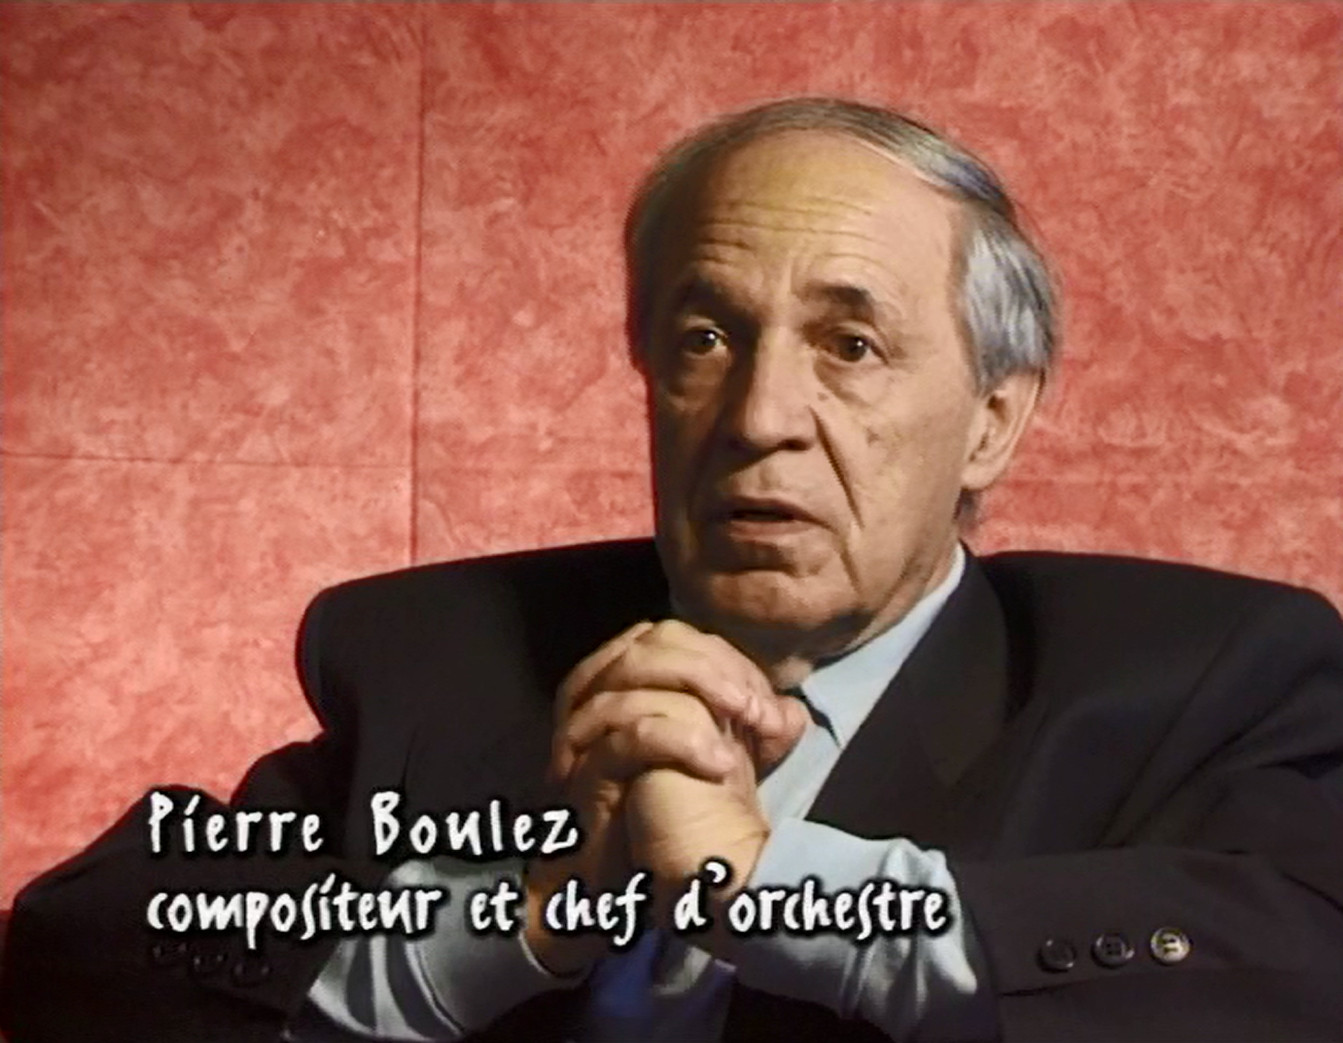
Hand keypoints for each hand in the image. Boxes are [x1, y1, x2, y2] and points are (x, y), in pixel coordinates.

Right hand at [527, 620, 804, 973]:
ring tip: (754, 726)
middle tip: (762, 709)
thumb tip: (789, 708)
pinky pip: (629, 736)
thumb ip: (742, 729)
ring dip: (703, 690)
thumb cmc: (661, 821)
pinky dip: (681, 738)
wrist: (615, 893)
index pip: (669, 637)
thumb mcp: (713, 763)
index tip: (766, 702)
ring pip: (633, 672)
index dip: (722, 658)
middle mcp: (594, 698)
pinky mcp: (584, 774)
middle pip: (650, 642)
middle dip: (715, 667)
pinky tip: (722, 763)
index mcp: (621, 687)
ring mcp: (584, 733)